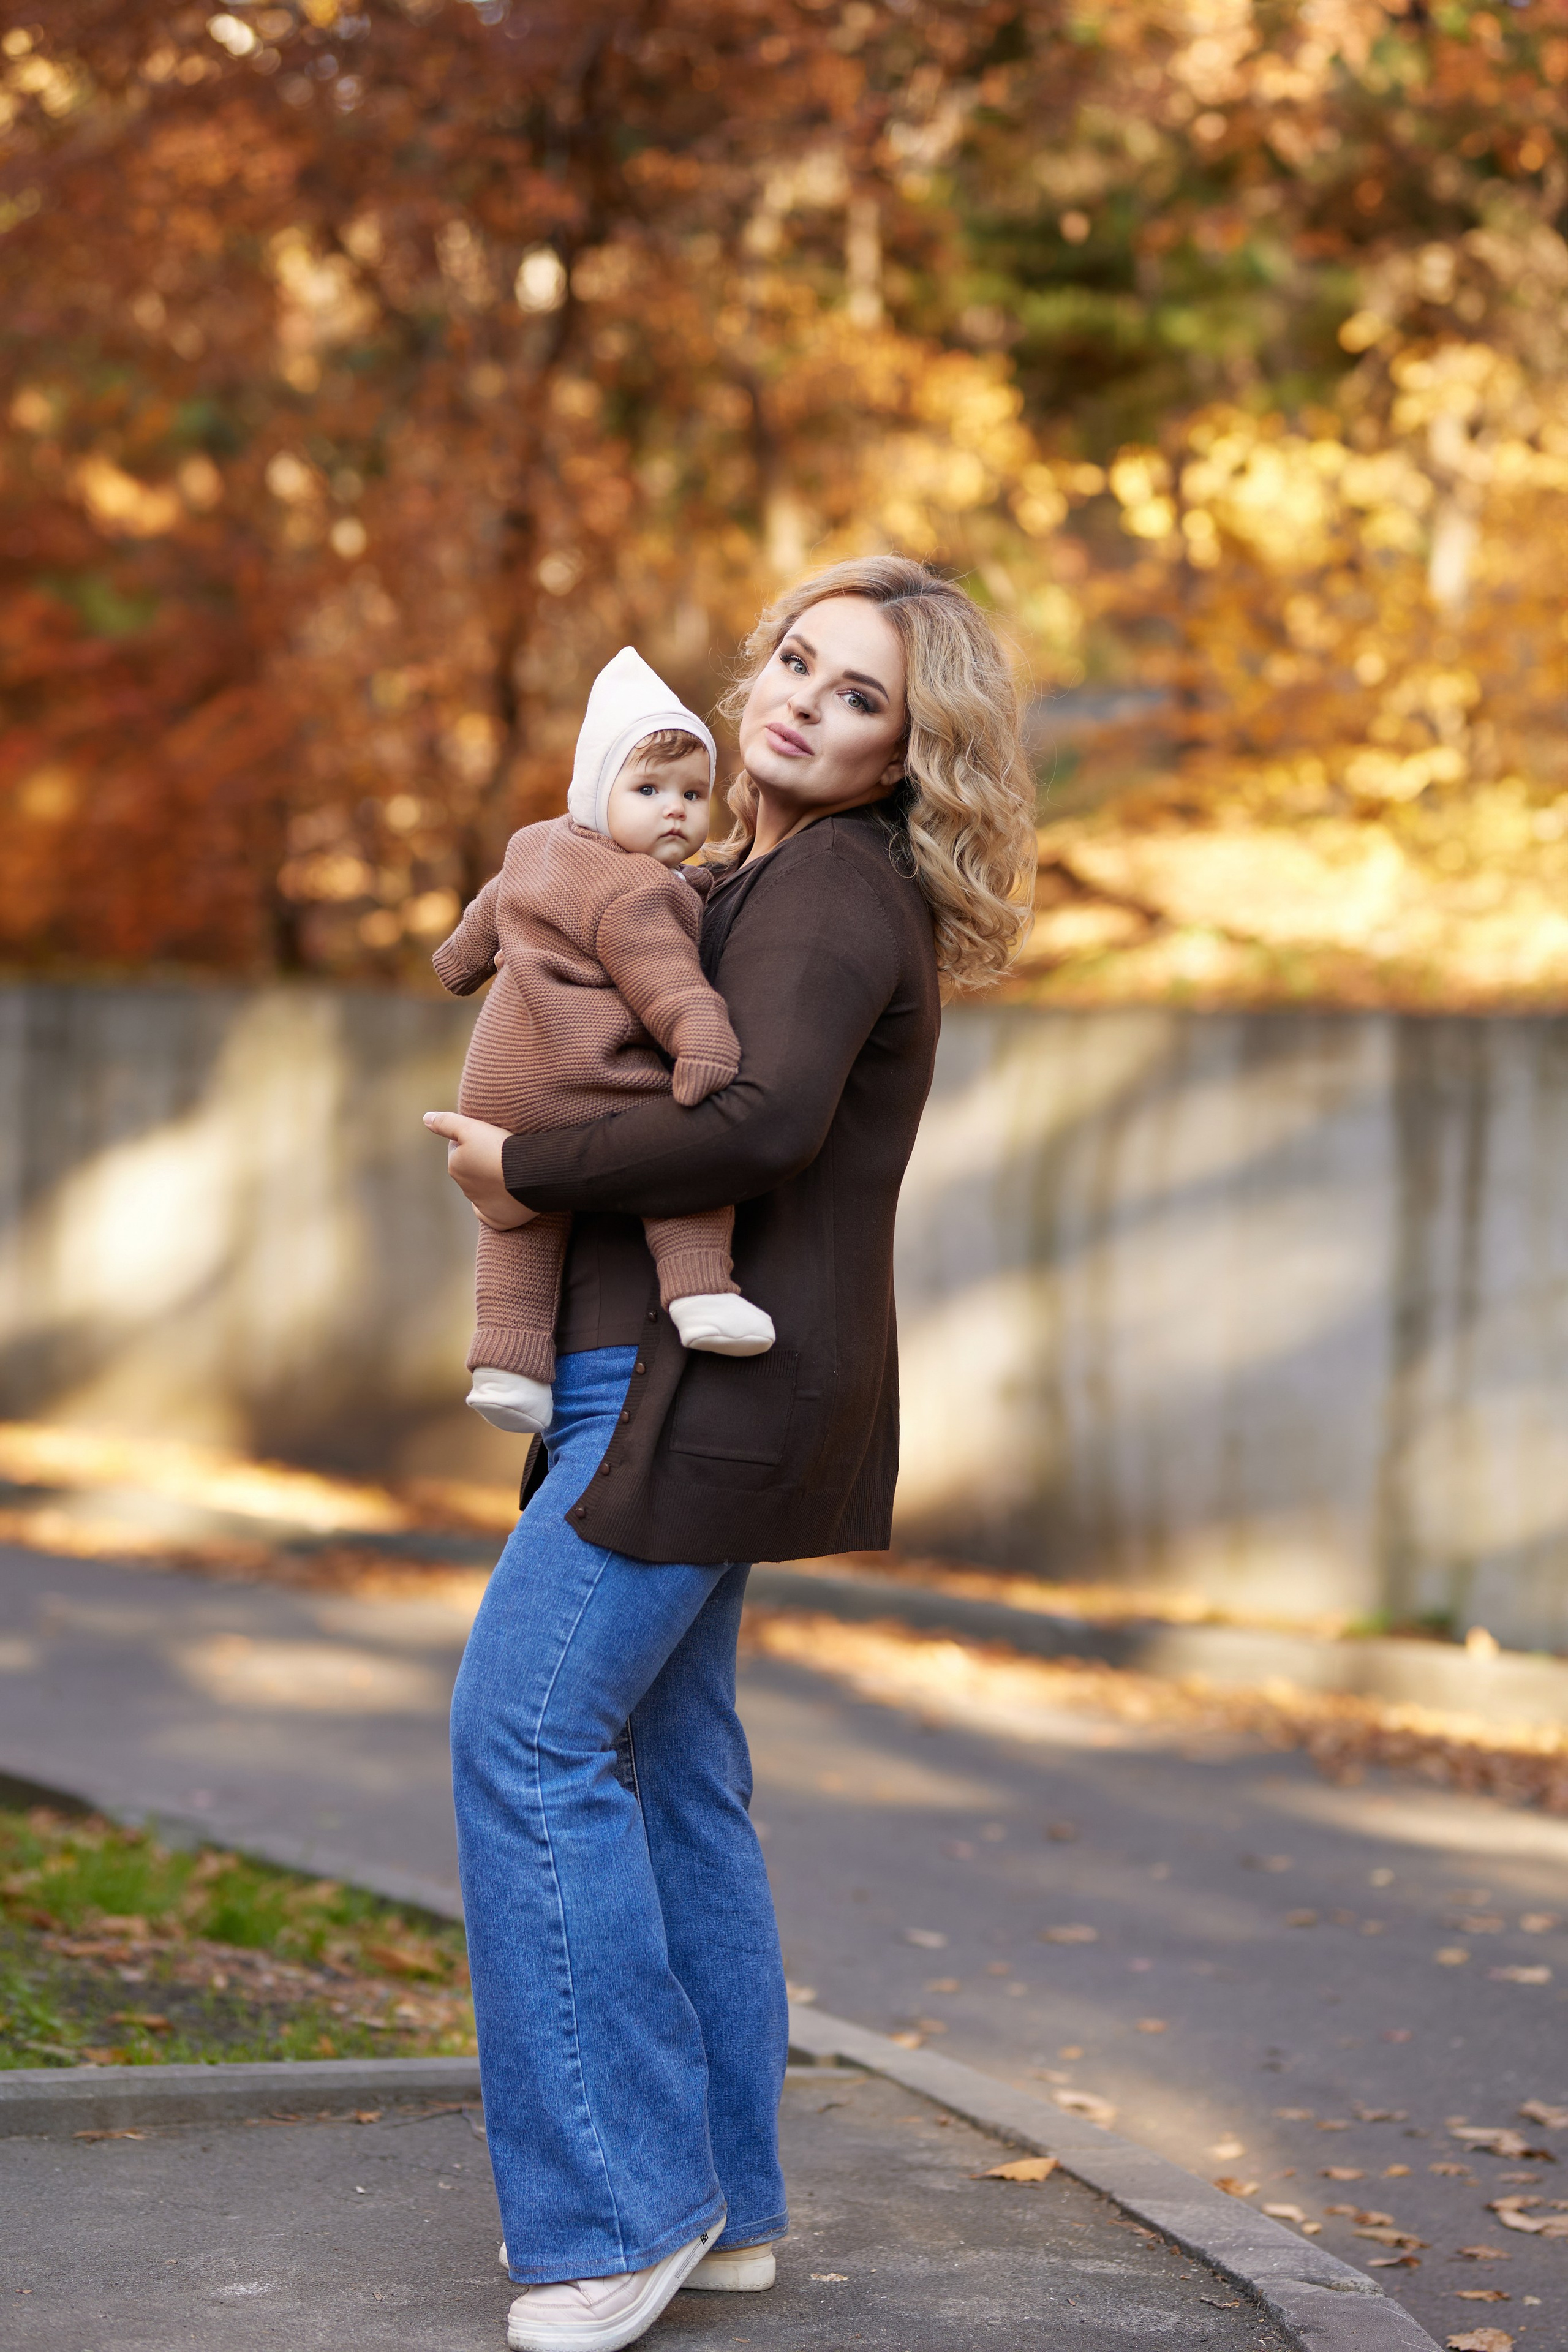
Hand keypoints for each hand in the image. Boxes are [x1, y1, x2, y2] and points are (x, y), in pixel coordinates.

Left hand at [422, 1111, 536, 1229]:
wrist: (529, 1173)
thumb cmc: (499, 1148)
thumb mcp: (471, 1127)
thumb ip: (447, 1123)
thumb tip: (426, 1118)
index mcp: (455, 1167)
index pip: (459, 1149)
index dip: (475, 1140)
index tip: (491, 1137)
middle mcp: (465, 1189)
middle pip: (473, 1170)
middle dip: (483, 1162)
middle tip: (503, 1153)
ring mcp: (482, 1206)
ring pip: (484, 1191)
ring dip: (493, 1182)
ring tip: (512, 1171)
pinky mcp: (498, 1220)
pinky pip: (494, 1214)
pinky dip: (499, 1206)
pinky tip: (507, 1197)